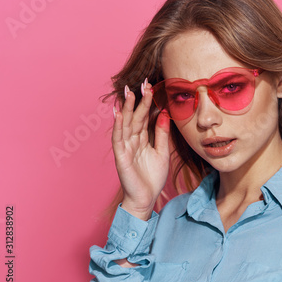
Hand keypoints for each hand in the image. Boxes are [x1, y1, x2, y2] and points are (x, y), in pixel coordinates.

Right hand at [111, 79, 170, 220]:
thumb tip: (164, 114)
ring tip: (129, 93)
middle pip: (134, 117)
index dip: (147, 103)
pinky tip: (118, 114)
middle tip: (142, 83)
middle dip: (138, 100)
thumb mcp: (162, 152)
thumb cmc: (153, 177)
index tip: (151, 87)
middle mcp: (132, 141)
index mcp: (142, 139)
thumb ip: (162, 134)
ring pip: (125, 124)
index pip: (144, 117)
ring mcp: (125, 148)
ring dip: (126, 108)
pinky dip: (118, 126)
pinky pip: (118, 139)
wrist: (146, 198)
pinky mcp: (120, 156)